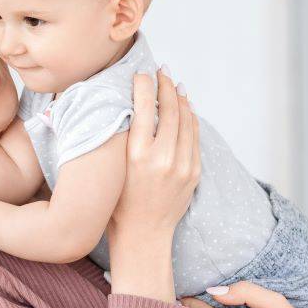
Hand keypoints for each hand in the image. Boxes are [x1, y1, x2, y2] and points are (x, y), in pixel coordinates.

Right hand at [106, 68, 199, 303]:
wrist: (143, 236)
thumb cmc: (118, 203)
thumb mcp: (113, 169)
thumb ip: (123, 139)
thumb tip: (129, 107)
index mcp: (137, 155)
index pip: (144, 108)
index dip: (144, 86)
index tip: (141, 74)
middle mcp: (162, 158)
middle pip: (170, 109)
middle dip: (166, 86)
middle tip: (161, 71)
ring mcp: (182, 165)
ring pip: (186, 120)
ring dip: (181, 98)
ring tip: (174, 84)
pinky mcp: (194, 173)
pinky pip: (194, 136)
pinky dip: (190, 118)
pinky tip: (186, 108)